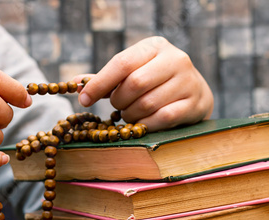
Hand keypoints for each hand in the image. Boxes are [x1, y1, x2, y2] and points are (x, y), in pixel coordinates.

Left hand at [75, 36, 212, 131]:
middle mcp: (175, 59)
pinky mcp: (195, 104)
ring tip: (130, 114)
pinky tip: (142, 123)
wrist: (194, 93)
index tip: (83, 99)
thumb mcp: (132, 72)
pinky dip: (145, 124)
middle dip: (119, 101)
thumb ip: (105, 79)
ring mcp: (188, 81)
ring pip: (147, 104)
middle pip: (134, 84)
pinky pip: (161, 118)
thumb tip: (73, 84)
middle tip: (116, 107)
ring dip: (131, 114)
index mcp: (155, 46)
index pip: (122, 63)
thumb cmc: (154, 82)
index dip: (99, 83)